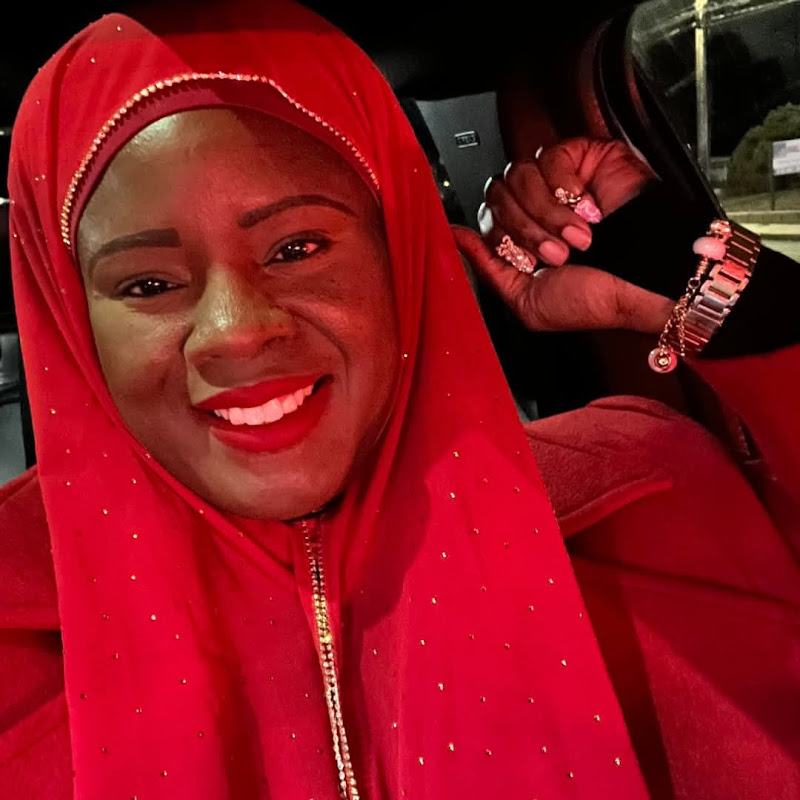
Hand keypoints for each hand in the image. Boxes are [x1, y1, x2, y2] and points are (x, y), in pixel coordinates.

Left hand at [457, 138, 672, 332]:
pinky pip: (550, 158)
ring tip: (579, 239)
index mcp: (520, 239)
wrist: (643, 286)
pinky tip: (590, 211)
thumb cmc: (594, 298)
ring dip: (548, 215)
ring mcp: (557, 182)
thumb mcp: (526, 300)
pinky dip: (568, 190)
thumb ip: (486, 267)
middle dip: (525, 230)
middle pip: (496, 193)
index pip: (485, 218)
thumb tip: (452, 234)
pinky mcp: (582, 158)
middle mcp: (535, 208)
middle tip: (557, 255)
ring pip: (519, 175)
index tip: (530, 263)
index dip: (502, 239)